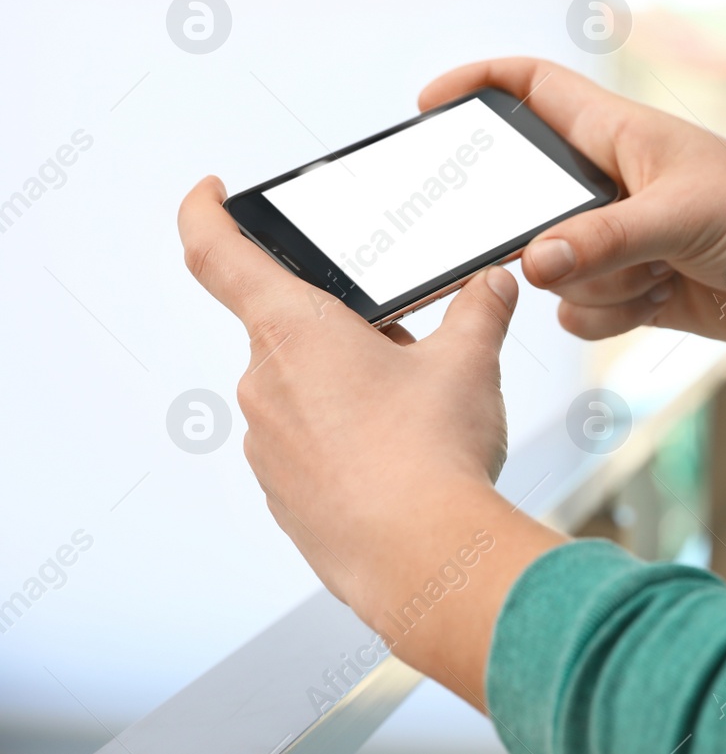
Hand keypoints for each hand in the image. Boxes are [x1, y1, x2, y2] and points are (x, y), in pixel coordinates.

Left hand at [178, 177, 560, 706]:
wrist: (424, 561)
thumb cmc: (433, 455)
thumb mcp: (469, 362)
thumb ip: (479, 309)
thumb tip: (491, 283)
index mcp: (293, 331)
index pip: (217, 253)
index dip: (205, 212)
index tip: (209, 192)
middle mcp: (264, 383)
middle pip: (294, 330)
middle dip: (352, 331)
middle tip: (416, 349)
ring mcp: (267, 445)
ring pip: (306, 390)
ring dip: (353, 387)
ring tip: (422, 415)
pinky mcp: (283, 495)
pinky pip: (311, 446)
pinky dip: (351, 442)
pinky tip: (405, 461)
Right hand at [419, 58, 725, 342]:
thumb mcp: (682, 217)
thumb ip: (604, 239)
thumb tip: (530, 263)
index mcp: (616, 135)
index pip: (531, 87)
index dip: (477, 84)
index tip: (429, 105)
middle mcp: (607, 185)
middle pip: (523, 198)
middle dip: (535, 233)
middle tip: (565, 250)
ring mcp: (616, 240)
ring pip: (550, 268)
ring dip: (595, 284)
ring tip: (659, 271)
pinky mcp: (631, 288)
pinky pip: (578, 310)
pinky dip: (614, 315)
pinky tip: (665, 299)